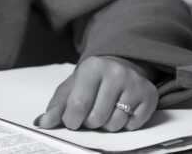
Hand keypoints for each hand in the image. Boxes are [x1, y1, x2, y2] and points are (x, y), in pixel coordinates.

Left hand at [35, 56, 157, 131]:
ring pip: (115, 124)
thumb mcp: (71, 87)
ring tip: (106, 109)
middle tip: (91, 112)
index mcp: (92, 67)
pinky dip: (125, 124)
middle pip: (96, 118)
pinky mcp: (150, 95)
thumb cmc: (92, 80)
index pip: (78, 105)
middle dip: (90, 122)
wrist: (120, 66)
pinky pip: (132, 125)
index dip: (72, 120)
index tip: (72, 120)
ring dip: (107, 124)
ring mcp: (135, 83)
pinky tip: (122, 109)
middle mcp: (116, 72)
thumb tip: (42, 123)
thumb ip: (56, 106)